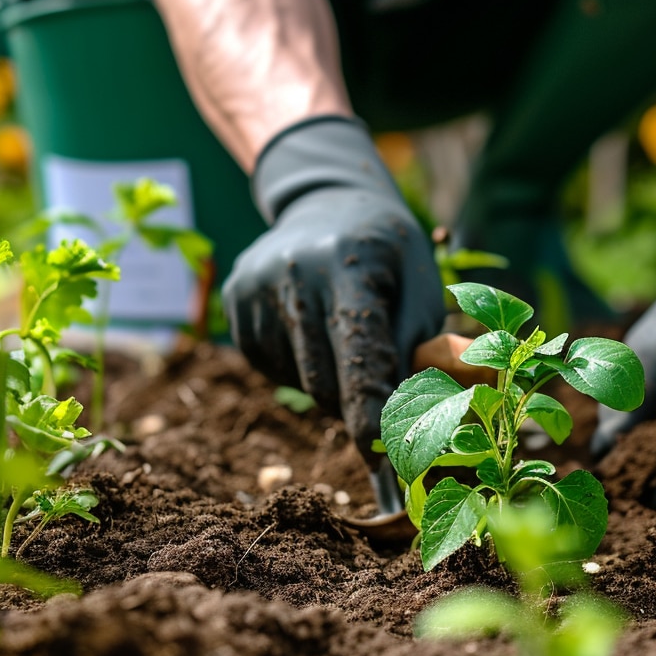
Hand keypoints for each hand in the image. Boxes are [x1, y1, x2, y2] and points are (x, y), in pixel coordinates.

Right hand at [223, 117, 445, 458]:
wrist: (326, 202)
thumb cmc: (388, 254)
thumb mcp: (420, 286)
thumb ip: (419, 350)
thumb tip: (421, 421)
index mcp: (347, 265)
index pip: (358, 351)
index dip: (369, 407)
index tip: (381, 453)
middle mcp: (290, 276)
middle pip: (326, 381)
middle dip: (360, 405)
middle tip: (388, 401)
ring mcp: (254, 293)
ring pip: (302, 384)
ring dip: (334, 387)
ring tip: (347, 338)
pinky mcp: (234, 309)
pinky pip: (277, 372)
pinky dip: (305, 370)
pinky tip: (316, 331)